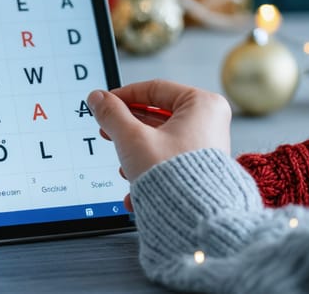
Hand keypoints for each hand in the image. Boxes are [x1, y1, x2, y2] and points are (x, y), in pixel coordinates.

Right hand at [87, 80, 231, 209]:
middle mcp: (210, 123)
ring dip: (135, 152)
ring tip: (123, 165)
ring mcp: (207, 147)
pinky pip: (169, 160)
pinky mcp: (202, 170)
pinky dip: (149, 168)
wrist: (196, 220)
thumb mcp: (132, 138)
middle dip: (127, 128)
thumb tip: (98, 99)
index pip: (155, 89)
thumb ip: (111, 114)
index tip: (104, 103)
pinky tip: (135, 186)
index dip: (123, 95)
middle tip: (107, 130)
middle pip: (157, 115)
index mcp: (202, 105)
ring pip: (160, 140)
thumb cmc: (174, 176)